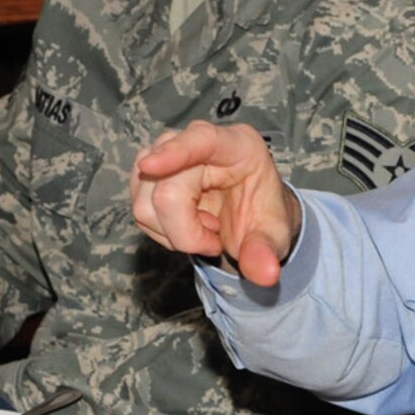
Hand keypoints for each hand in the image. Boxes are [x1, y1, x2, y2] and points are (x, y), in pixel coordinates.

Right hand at [131, 120, 299, 285]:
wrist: (249, 219)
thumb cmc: (263, 217)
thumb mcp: (274, 236)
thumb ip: (266, 251)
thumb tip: (264, 274)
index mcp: (239, 146)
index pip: (202, 140)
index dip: (175, 153)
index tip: (150, 167)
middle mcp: (199, 142)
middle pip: (165, 189)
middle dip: (186, 230)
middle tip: (215, 238)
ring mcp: (167, 154)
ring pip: (145, 203)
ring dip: (173, 232)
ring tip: (206, 228)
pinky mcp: (148, 173)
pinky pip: (140, 211)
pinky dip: (163, 231)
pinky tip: (188, 226)